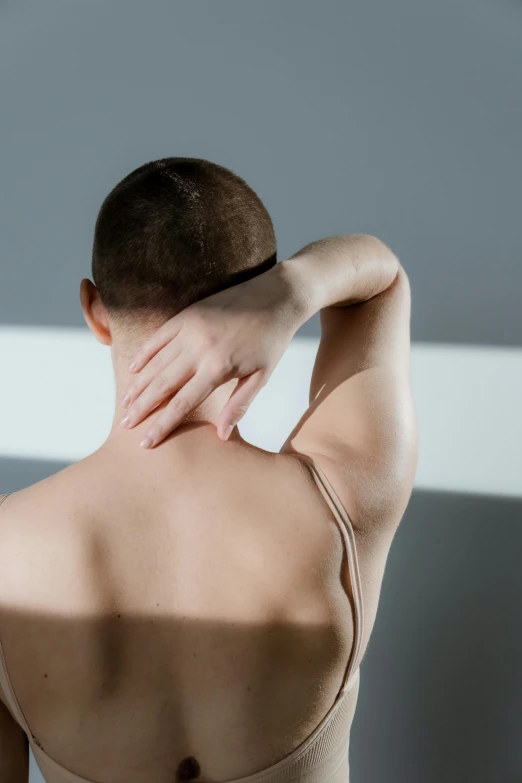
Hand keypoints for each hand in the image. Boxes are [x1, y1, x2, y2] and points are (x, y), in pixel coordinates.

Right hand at [119, 263, 303, 445]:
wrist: (276, 296)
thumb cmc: (272, 340)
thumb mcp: (261, 376)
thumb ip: (239, 406)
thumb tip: (221, 436)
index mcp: (219, 368)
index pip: (183, 403)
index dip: (162, 424)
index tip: (146, 442)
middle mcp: (200, 349)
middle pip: (162, 384)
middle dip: (142, 407)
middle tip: (124, 425)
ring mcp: (191, 329)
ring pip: (156, 361)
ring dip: (138, 384)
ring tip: (125, 403)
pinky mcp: (188, 314)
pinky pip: (159, 336)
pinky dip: (144, 353)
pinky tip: (133, 369)